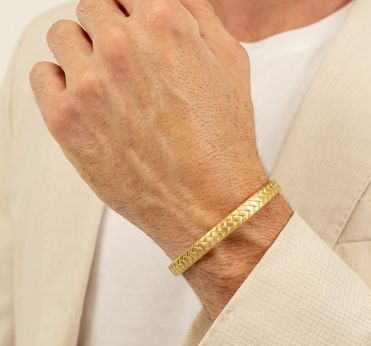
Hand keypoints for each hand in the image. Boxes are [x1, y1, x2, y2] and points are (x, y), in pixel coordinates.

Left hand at [30, 0, 291, 315]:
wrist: (210, 203)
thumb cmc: (223, 142)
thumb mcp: (231, 63)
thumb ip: (194, 15)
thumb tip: (164, 0)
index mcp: (162, 23)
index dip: (134, 10)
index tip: (135, 27)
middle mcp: (120, 47)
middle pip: (91, 6)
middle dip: (110, 29)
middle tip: (128, 64)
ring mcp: (89, 84)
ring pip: (63, 36)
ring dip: (83, 53)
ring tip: (109, 87)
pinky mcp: (66, 121)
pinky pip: (43, 76)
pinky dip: (61, 83)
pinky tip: (89, 104)